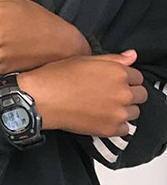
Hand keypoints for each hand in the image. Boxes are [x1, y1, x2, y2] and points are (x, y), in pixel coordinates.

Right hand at [18, 50, 146, 136]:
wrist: (43, 98)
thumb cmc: (58, 76)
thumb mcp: (85, 59)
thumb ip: (113, 58)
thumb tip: (132, 55)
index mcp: (117, 72)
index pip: (138, 76)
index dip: (126, 78)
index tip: (116, 81)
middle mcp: (122, 92)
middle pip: (141, 95)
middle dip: (129, 93)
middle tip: (111, 93)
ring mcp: (118, 112)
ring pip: (134, 112)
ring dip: (124, 108)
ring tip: (104, 104)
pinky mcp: (111, 129)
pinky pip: (125, 128)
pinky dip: (117, 123)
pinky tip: (101, 115)